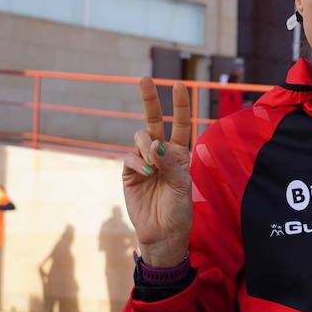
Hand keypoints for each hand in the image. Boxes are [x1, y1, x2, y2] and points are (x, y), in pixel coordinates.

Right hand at [122, 77, 192, 267]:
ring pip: (140, 137)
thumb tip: (153, 143)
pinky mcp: (129, 172)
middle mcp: (161, 152)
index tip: (179, 84)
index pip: (180, 124)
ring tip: (153, 166)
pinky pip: (130, 156)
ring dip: (146, 145)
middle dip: (150, 99)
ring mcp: (143, 161)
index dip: (179, 105)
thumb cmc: (178, 210)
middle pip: (154, 120)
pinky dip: (138, 163)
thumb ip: (170, 163)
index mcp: (180, 153)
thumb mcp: (182, 185)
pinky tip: (146, 174)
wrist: (162, 233)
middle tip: (144, 78)